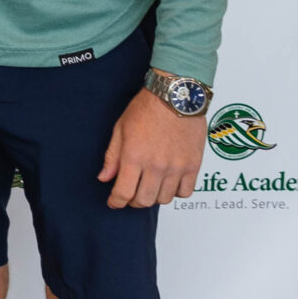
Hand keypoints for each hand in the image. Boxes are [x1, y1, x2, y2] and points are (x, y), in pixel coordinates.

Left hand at [98, 88, 204, 208]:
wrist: (175, 95)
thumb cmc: (146, 107)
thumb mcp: (121, 129)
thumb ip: (112, 156)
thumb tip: (104, 178)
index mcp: (134, 156)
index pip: (123, 193)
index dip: (116, 202)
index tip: (114, 202)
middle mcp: (156, 165)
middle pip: (143, 201)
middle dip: (133, 201)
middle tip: (131, 193)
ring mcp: (176, 167)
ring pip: (164, 199)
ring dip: (154, 196)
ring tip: (150, 185)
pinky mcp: (193, 165)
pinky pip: (185, 192)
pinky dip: (175, 192)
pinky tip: (168, 182)